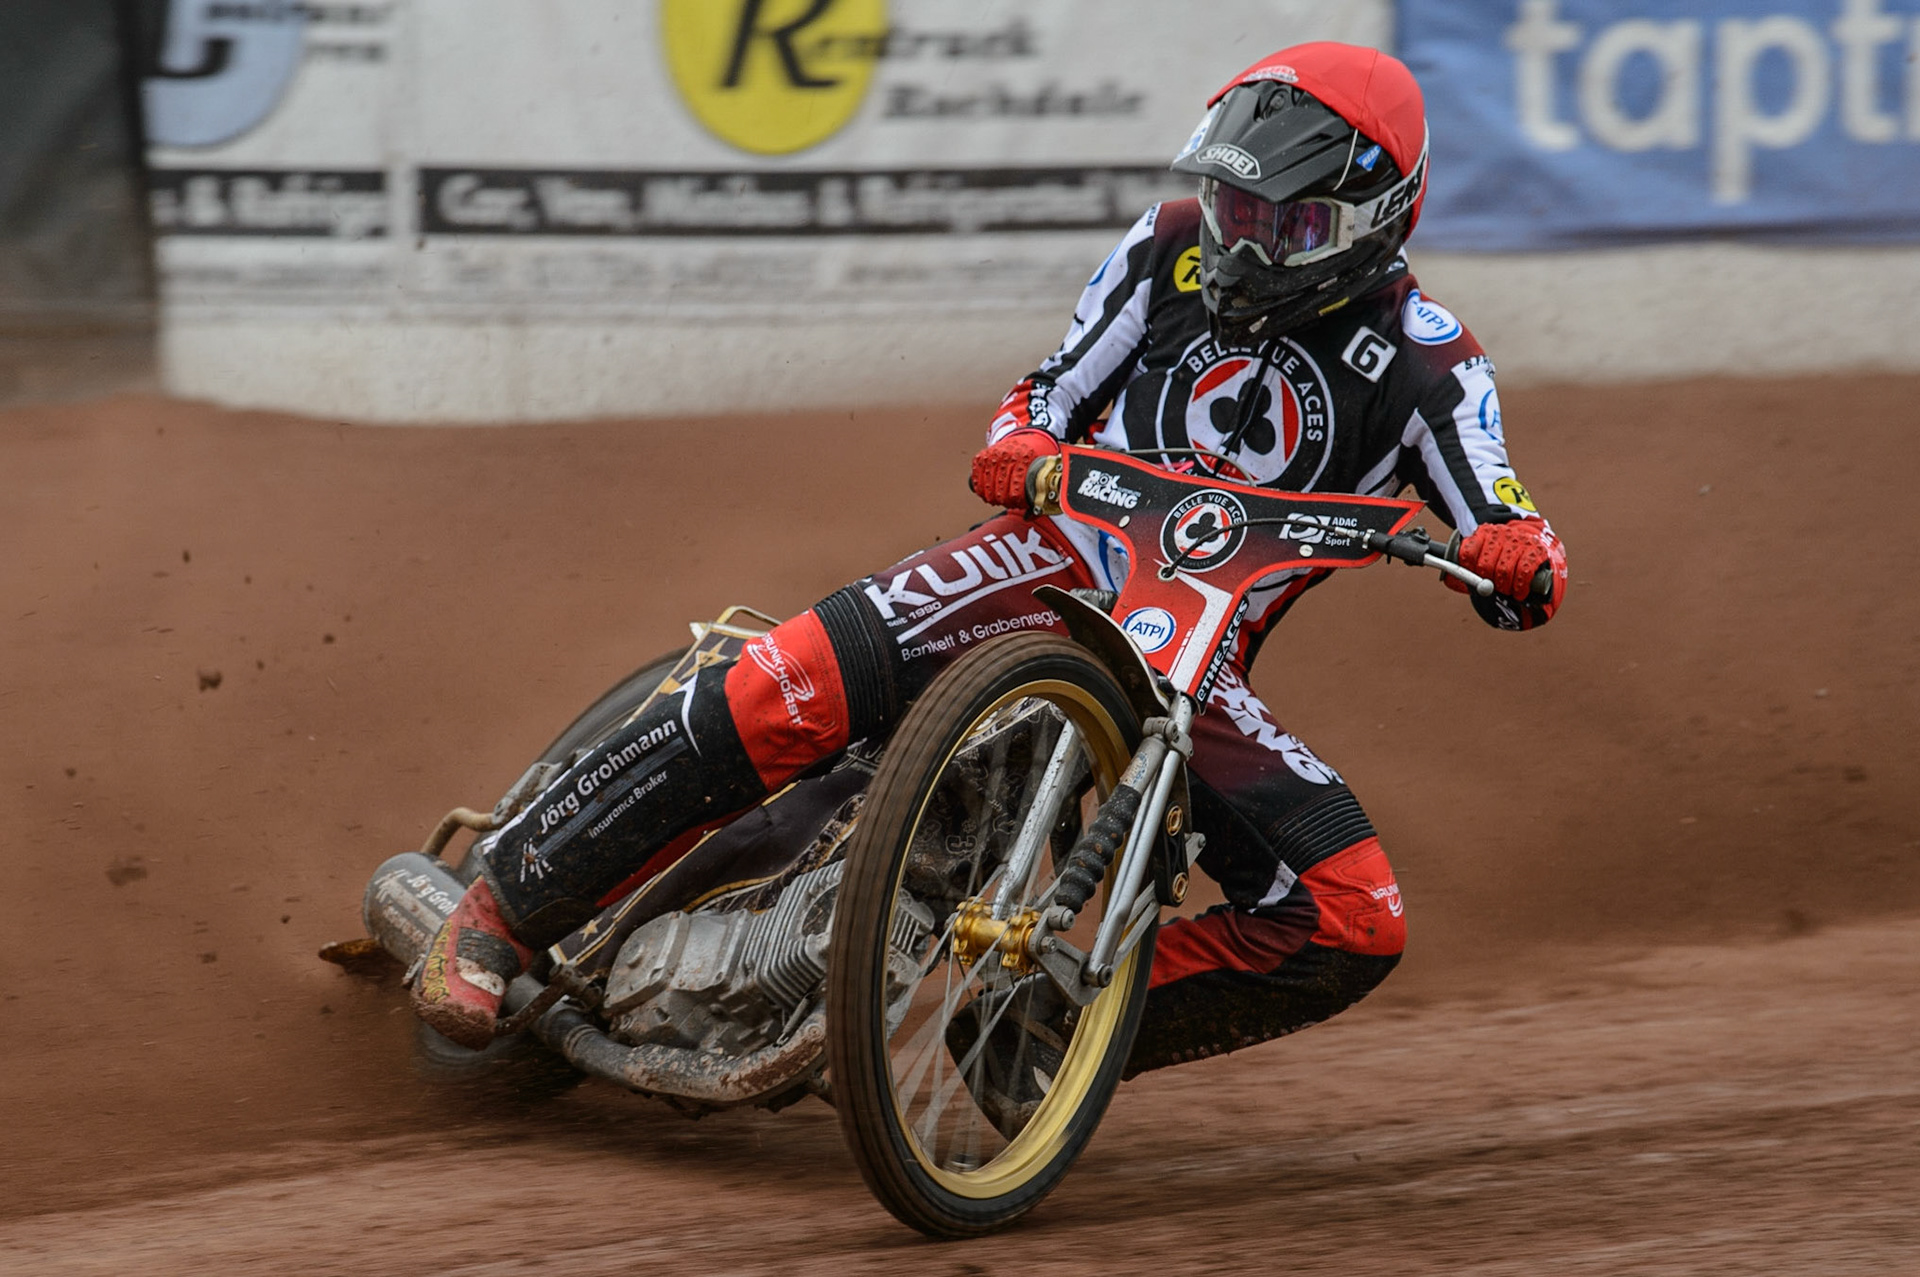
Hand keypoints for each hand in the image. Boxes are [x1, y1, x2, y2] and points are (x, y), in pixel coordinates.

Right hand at [969, 429, 1059, 510]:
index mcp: (1025, 460)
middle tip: (1008, 503)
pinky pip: (977, 477)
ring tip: (997, 499)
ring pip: (987, 487)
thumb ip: (1039, 493)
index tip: (1018, 504)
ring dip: (991, 497)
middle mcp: (1007, 456)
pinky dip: (980, 487)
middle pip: (1000, 492)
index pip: (1015, 493)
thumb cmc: (1038, 457)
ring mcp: (993, 455)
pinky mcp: (983, 455)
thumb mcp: (1044, 471)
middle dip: (1004, 501)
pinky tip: (986, 491)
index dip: (1016, 503)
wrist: (1029, 435)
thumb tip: (1028, 517)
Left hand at [1448, 517, 1566, 629]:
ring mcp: (1520, 541)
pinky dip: (1520, 586)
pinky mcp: (1536, 550)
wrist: (1536, 548)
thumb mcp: (1482, 558)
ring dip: (1504, 587)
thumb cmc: (1503, 559)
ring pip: (1504, 570)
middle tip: (1493, 589)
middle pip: (1485, 565)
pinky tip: (1519, 592)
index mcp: (1484, 533)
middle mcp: (1501, 534)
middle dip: (1487, 582)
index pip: (1467, 552)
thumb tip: (1449, 578)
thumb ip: (1464, 569)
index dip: (1468, 569)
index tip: (1474, 578)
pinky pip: (1524, 571)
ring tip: (1507, 591)